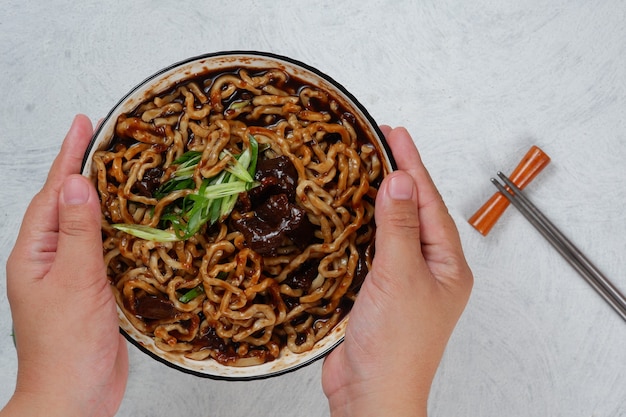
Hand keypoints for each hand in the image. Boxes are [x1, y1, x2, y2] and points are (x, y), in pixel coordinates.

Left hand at [3, 115, 127, 416]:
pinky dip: (118, 229)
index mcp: (33, 252)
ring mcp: (70, 274)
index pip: (52, 193)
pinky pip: (103, 248)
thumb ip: (78, 231)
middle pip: (66, 204)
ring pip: (87, 225)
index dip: (69, 156)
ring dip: (103, 197)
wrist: (75, 395)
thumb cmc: (67, 345)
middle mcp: (48, 258)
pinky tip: (134, 223)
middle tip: (108, 140)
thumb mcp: (74, 281)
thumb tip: (75, 183)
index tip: (85, 123)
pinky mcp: (92, 289)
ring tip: (123, 171)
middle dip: (84, 169)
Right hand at [322, 127, 472, 416]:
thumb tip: (399, 181)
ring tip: (366, 168)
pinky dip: (363, 228)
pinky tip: (352, 215)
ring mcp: (404, 281)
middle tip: (381, 142)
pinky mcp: (378, 292)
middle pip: (414, 212)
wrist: (371, 394)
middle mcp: (430, 270)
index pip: (429, 203)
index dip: (413, 165)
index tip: (396, 134)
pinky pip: (374, 249)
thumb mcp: (400, 276)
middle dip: (399, 177)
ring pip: (393, 230)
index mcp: (448, 265)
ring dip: (380, 200)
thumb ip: (399, 227)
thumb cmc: (395, 347)